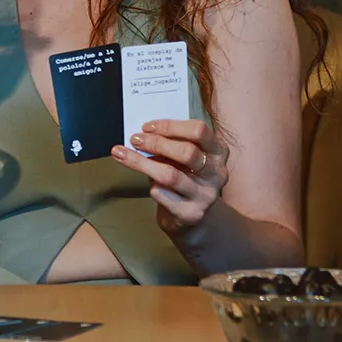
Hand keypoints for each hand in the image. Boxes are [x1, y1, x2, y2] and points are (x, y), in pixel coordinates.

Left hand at [115, 118, 228, 238]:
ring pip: (170, 175)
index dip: (170, 126)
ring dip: (143, 163)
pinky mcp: (191, 213)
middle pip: (186, 152)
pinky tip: (147, 182)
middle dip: (156, 143)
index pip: (198, 131)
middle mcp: (217, 173)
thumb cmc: (185, 177)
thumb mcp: (184, 157)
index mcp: (218, 152)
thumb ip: (172, 144)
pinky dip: (150, 185)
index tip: (147, 127)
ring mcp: (206, 195)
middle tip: (135, 140)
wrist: (192, 215)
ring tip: (123, 155)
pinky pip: (163, 194)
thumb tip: (144, 134)